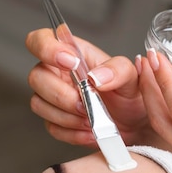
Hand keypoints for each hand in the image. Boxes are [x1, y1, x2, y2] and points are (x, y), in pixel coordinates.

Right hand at [25, 28, 159, 146]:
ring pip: (38, 104)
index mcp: (73, 53)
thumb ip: (117, 70)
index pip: (41, 40)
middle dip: (61, 94)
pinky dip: (72, 133)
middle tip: (85, 103)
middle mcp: (58, 73)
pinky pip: (51, 127)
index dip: (46, 48)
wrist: (135, 124)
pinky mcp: (56, 121)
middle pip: (35, 77)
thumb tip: (95, 76)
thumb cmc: (130, 94)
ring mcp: (53, 98)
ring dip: (66, 115)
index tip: (70, 63)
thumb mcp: (132, 76)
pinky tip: (90, 131)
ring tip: (91, 119)